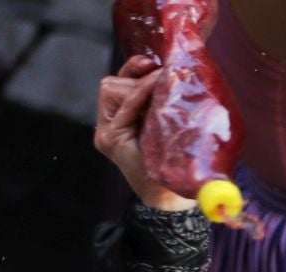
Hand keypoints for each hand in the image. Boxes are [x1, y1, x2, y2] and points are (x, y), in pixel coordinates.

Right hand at [93, 55, 192, 210]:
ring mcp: (107, 132)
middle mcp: (110, 124)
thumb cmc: (178, 160)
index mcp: (123, 119)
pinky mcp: (110, 138)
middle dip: (138, 80)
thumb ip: (163, 102)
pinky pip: (123, 105)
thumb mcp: (169, 123)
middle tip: (162, 81)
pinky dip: (140, 92)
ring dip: (139, 87)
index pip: (120, 82)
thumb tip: (173, 72)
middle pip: (114, 83)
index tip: (153, 62)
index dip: (135, 68)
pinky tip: (155, 85)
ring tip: (160, 94)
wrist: (174, 196)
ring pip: (113, 89)